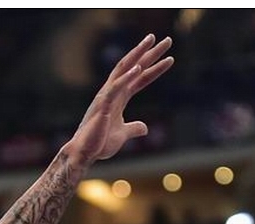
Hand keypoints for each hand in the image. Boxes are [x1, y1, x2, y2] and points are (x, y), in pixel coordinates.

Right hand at [66, 33, 173, 164]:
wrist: (84, 153)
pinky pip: (116, 88)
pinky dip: (126, 77)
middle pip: (134, 67)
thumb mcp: (123, 135)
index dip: (155, 68)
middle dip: (150, 52)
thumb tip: (145, 128)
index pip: (141, 79)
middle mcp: (114, 92)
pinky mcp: (103, 105)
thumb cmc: (99, 143)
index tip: (170, 58)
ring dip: (138, 54)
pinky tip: (138, 68)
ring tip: (152, 41)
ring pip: (124, 69)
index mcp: (120, 98)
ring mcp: (107, 96)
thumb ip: (134, 128)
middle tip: (167, 40)